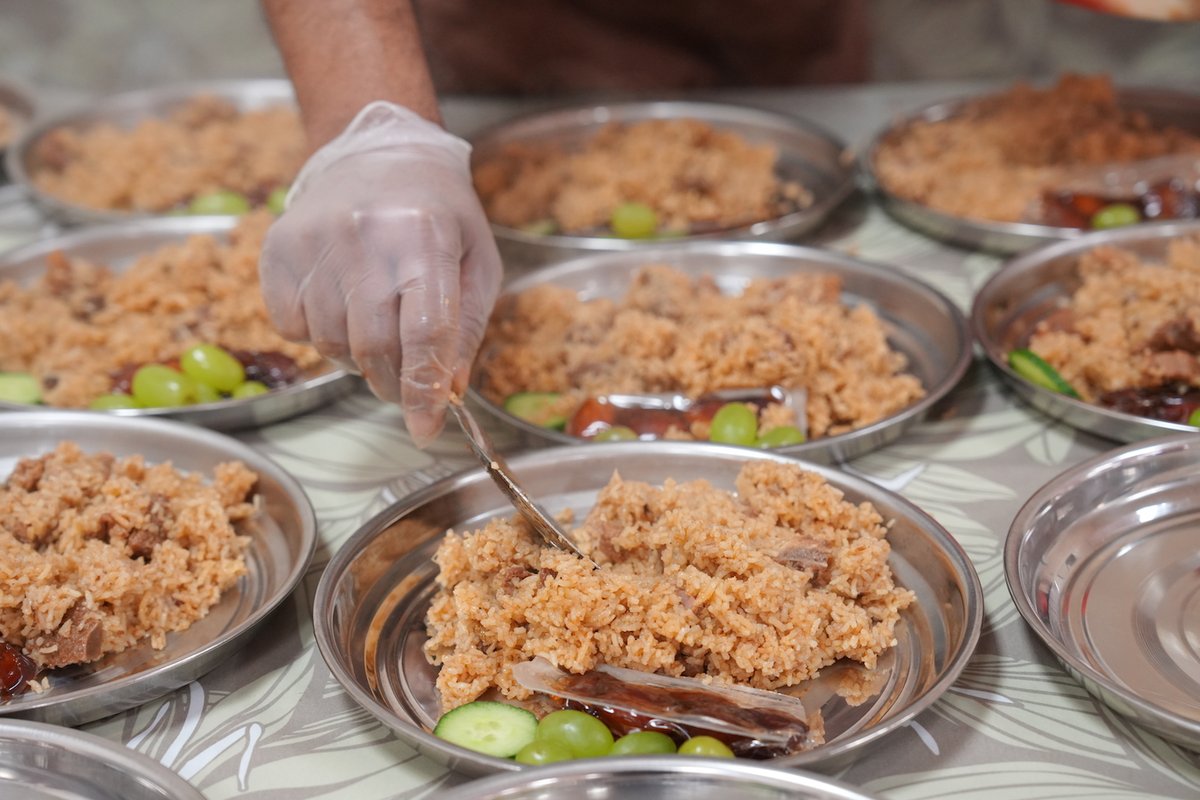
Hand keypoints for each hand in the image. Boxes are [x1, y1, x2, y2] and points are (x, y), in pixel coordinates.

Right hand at [260, 102, 501, 445]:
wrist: (376, 153)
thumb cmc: (438, 214)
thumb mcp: (476, 263)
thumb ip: (465, 329)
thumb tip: (448, 391)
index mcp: (426, 238)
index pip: (424, 334)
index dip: (423, 391)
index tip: (424, 431)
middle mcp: (366, 236)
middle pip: (373, 347)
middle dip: (393, 382)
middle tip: (405, 381)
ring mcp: (314, 240)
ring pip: (330, 343)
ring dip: (356, 358)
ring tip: (375, 326)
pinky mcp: (278, 248)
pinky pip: (291, 327)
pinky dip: (317, 335)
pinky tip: (339, 306)